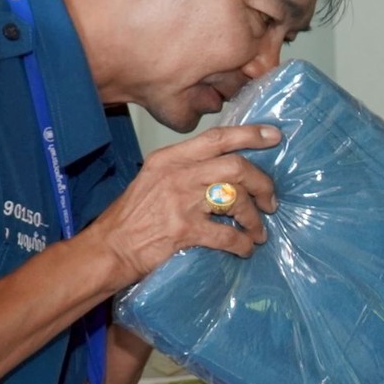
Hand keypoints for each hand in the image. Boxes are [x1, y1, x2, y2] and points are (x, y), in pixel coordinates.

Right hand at [85, 124, 281, 288]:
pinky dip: (242, 244)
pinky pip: (227, 235)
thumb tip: (228, 172)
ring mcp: (181, 202)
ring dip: (254, 218)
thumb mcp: (154, 179)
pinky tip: (244, 249)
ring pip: (236, 199)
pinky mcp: (184, 231)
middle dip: (262, 184)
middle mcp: (177, 174)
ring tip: (257, 232)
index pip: (217, 137)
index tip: (274, 137)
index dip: (250, 135)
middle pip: (236, 166)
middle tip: (269, 202)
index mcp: (169, 158)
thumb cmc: (132, 217)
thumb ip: (186, 170)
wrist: (108, 248)